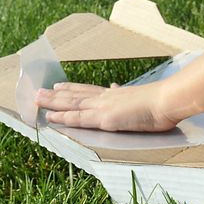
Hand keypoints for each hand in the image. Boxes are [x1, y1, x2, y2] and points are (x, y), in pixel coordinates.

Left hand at [35, 81, 180, 131]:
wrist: (166, 100)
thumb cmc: (160, 101)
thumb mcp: (140, 96)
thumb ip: (125, 93)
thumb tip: (114, 86)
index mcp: (114, 94)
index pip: (88, 90)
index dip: (72, 88)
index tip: (59, 85)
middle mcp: (105, 98)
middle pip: (75, 95)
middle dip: (56, 94)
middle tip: (39, 91)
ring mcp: (103, 107)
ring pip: (72, 104)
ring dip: (53, 102)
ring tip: (37, 100)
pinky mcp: (104, 119)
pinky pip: (79, 119)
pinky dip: (63, 118)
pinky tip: (51, 118)